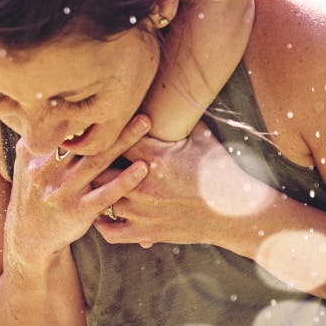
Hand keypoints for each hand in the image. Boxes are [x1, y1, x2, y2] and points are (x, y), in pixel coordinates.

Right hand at [3, 115, 151, 271]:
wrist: (28, 236)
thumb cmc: (34, 193)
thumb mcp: (24, 164)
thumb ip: (37, 139)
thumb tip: (45, 107)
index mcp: (34, 155)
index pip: (62, 128)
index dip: (84, 112)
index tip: (105, 94)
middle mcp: (45, 171)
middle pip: (83, 140)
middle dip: (109, 120)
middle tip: (134, 102)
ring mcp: (62, 192)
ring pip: (97, 162)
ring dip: (123, 142)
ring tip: (145, 124)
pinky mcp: (77, 212)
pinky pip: (105, 194)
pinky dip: (125, 180)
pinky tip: (142, 168)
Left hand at [95, 121, 275, 248]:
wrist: (238, 213)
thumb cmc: (222, 171)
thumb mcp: (203, 137)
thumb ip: (181, 118)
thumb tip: (174, 92)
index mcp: (155, 156)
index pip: (114, 138)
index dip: (107, 133)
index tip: (101, 129)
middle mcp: (143, 184)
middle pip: (98, 167)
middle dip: (94, 161)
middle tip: (87, 155)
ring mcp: (143, 211)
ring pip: (100, 197)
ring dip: (96, 189)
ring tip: (88, 182)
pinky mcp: (146, 233)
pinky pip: (110, 232)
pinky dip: (102, 223)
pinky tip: (102, 213)